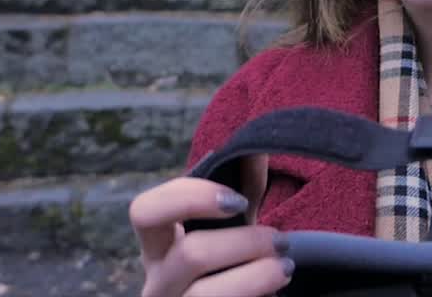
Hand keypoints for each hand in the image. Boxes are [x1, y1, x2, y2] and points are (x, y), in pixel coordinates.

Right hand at [130, 176, 293, 296]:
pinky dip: (259, 295)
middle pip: (191, 254)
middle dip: (246, 242)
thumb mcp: (232, 223)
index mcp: (157, 245)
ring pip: (207, 294)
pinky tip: (276, 290)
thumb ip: (242, 186)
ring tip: (285, 267)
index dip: (191, 199)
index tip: (237, 201)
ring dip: (258, 275)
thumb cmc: (230, 260)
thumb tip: (257, 150)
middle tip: (281, 241)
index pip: (145, 211)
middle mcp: (158, 281)